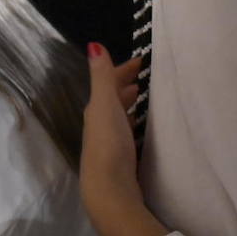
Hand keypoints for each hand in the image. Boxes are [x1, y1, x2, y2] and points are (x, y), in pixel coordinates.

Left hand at [79, 43, 166, 235]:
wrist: (109, 190)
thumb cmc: (108, 144)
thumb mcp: (104, 106)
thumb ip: (101, 77)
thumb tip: (93, 45)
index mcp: (95, 110)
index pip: (107, 82)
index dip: (121, 69)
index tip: (141, 60)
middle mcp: (98, 125)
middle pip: (111, 98)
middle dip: (124, 85)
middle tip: (143, 76)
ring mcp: (108, 144)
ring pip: (118, 116)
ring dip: (127, 103)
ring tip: (142, 96)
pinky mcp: (120, 160)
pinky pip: (126, 133)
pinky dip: (132, 123)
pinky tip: (141, 127)